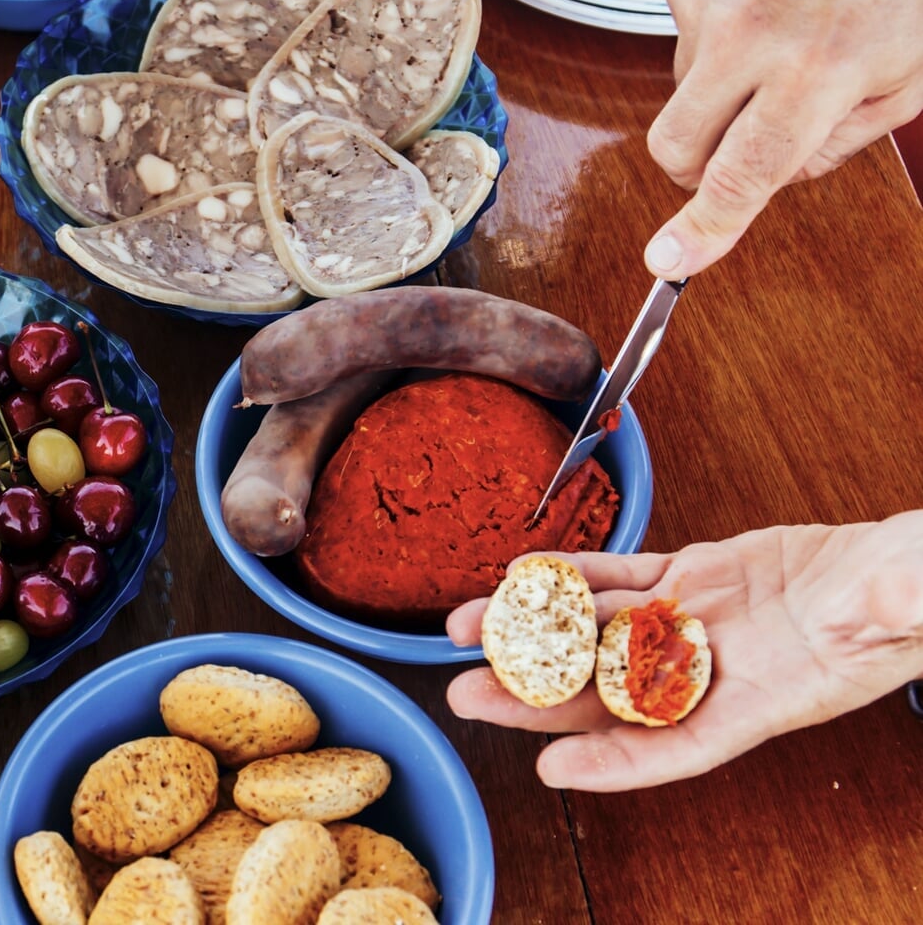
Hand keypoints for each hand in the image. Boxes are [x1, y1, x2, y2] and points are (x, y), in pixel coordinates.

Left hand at [446, 512, 922, 790]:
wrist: (896, 568)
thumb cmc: (904, 600)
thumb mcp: (899, 606)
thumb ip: (887, 607)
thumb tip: (887, 602)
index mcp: (764, 699)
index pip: (679, 744)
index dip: (616, 763)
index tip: (553, 773)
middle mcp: (713, 668)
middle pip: (608, 691)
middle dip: (534, 697)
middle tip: (464, 696)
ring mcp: (693, 622)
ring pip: (595, 630)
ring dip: (530, 631)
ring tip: (463, 630)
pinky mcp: (687, 579)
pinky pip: (616, 579)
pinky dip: (569, 577)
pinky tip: (521, 576)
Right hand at [643, 0, 922, 278]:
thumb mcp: (907, 74)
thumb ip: (839, 143)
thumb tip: (774, 179)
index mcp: (818, 71)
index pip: (740, 175)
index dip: (702, 231)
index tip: (668, 262)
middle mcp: (753, 37)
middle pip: (676, 146)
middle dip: (697, 163)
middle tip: (734, 144)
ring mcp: (711, 4)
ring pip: (683, 91)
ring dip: (721, 84)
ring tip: (778, 36)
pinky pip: (683, 36)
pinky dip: (718, 33)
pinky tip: (761, 1)